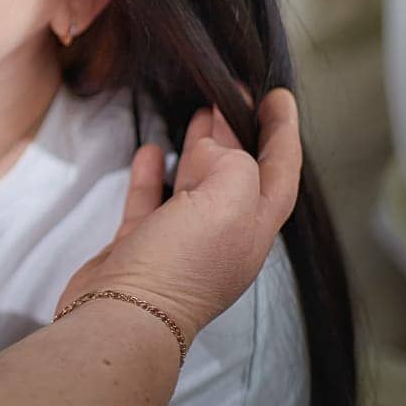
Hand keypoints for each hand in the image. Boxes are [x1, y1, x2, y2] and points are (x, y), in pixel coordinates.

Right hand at [57, 88, 301, 340]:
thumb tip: (212, 151)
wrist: (122, 313)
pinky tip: (149, 151)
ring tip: (196, 111)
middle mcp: (223, 234)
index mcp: (254, 226)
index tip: (277, 96)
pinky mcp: (140, 244)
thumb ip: (233, 164)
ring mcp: (180, 240)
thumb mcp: (227, 203)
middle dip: (237, 131)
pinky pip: (151, 200)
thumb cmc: (180, 264)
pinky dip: (152, 173)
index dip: (283, 131)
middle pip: (238, 173)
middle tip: (229, 92)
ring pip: (195, 182)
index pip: (280, 170)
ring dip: (199, 147)